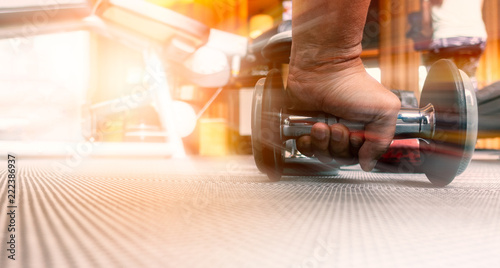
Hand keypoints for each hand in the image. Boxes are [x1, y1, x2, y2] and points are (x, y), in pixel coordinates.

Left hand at [286, 59, 400, 170]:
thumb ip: (382, 141)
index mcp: (363, 131)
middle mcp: (344, 134)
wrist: (324, 69)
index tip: (355, 136)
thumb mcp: (383, 110)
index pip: (359, 157)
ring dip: (322, 143)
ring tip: (322, 125)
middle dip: (338, 145)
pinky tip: (311, 128)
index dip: (355, 152)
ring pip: (322, 155)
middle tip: (339, 127)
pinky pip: (305, 149)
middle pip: (339, 159)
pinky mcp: (306, 129)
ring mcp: (324, 132)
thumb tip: (369, 164)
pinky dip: (307, 143)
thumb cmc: (353, 84)